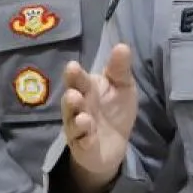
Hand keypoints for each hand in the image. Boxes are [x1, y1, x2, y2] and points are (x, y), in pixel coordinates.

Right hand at [61, 44, 137, 191]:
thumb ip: (120, 69)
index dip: (75, 75)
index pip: (78, 80)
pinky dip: (85, 139)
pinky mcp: (83, 146)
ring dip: (77, 120)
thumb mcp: (122, 86)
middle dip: (71, 97)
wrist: (115, 143)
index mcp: (87, 89)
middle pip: (70, 101)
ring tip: (84, 117)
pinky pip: (82, 142)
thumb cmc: (115, 108)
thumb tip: (122, 46)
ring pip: (73, 123)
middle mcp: (78, 107)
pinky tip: (90, 136)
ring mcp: (78, 128)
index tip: (72, 67)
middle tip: (74, 93)